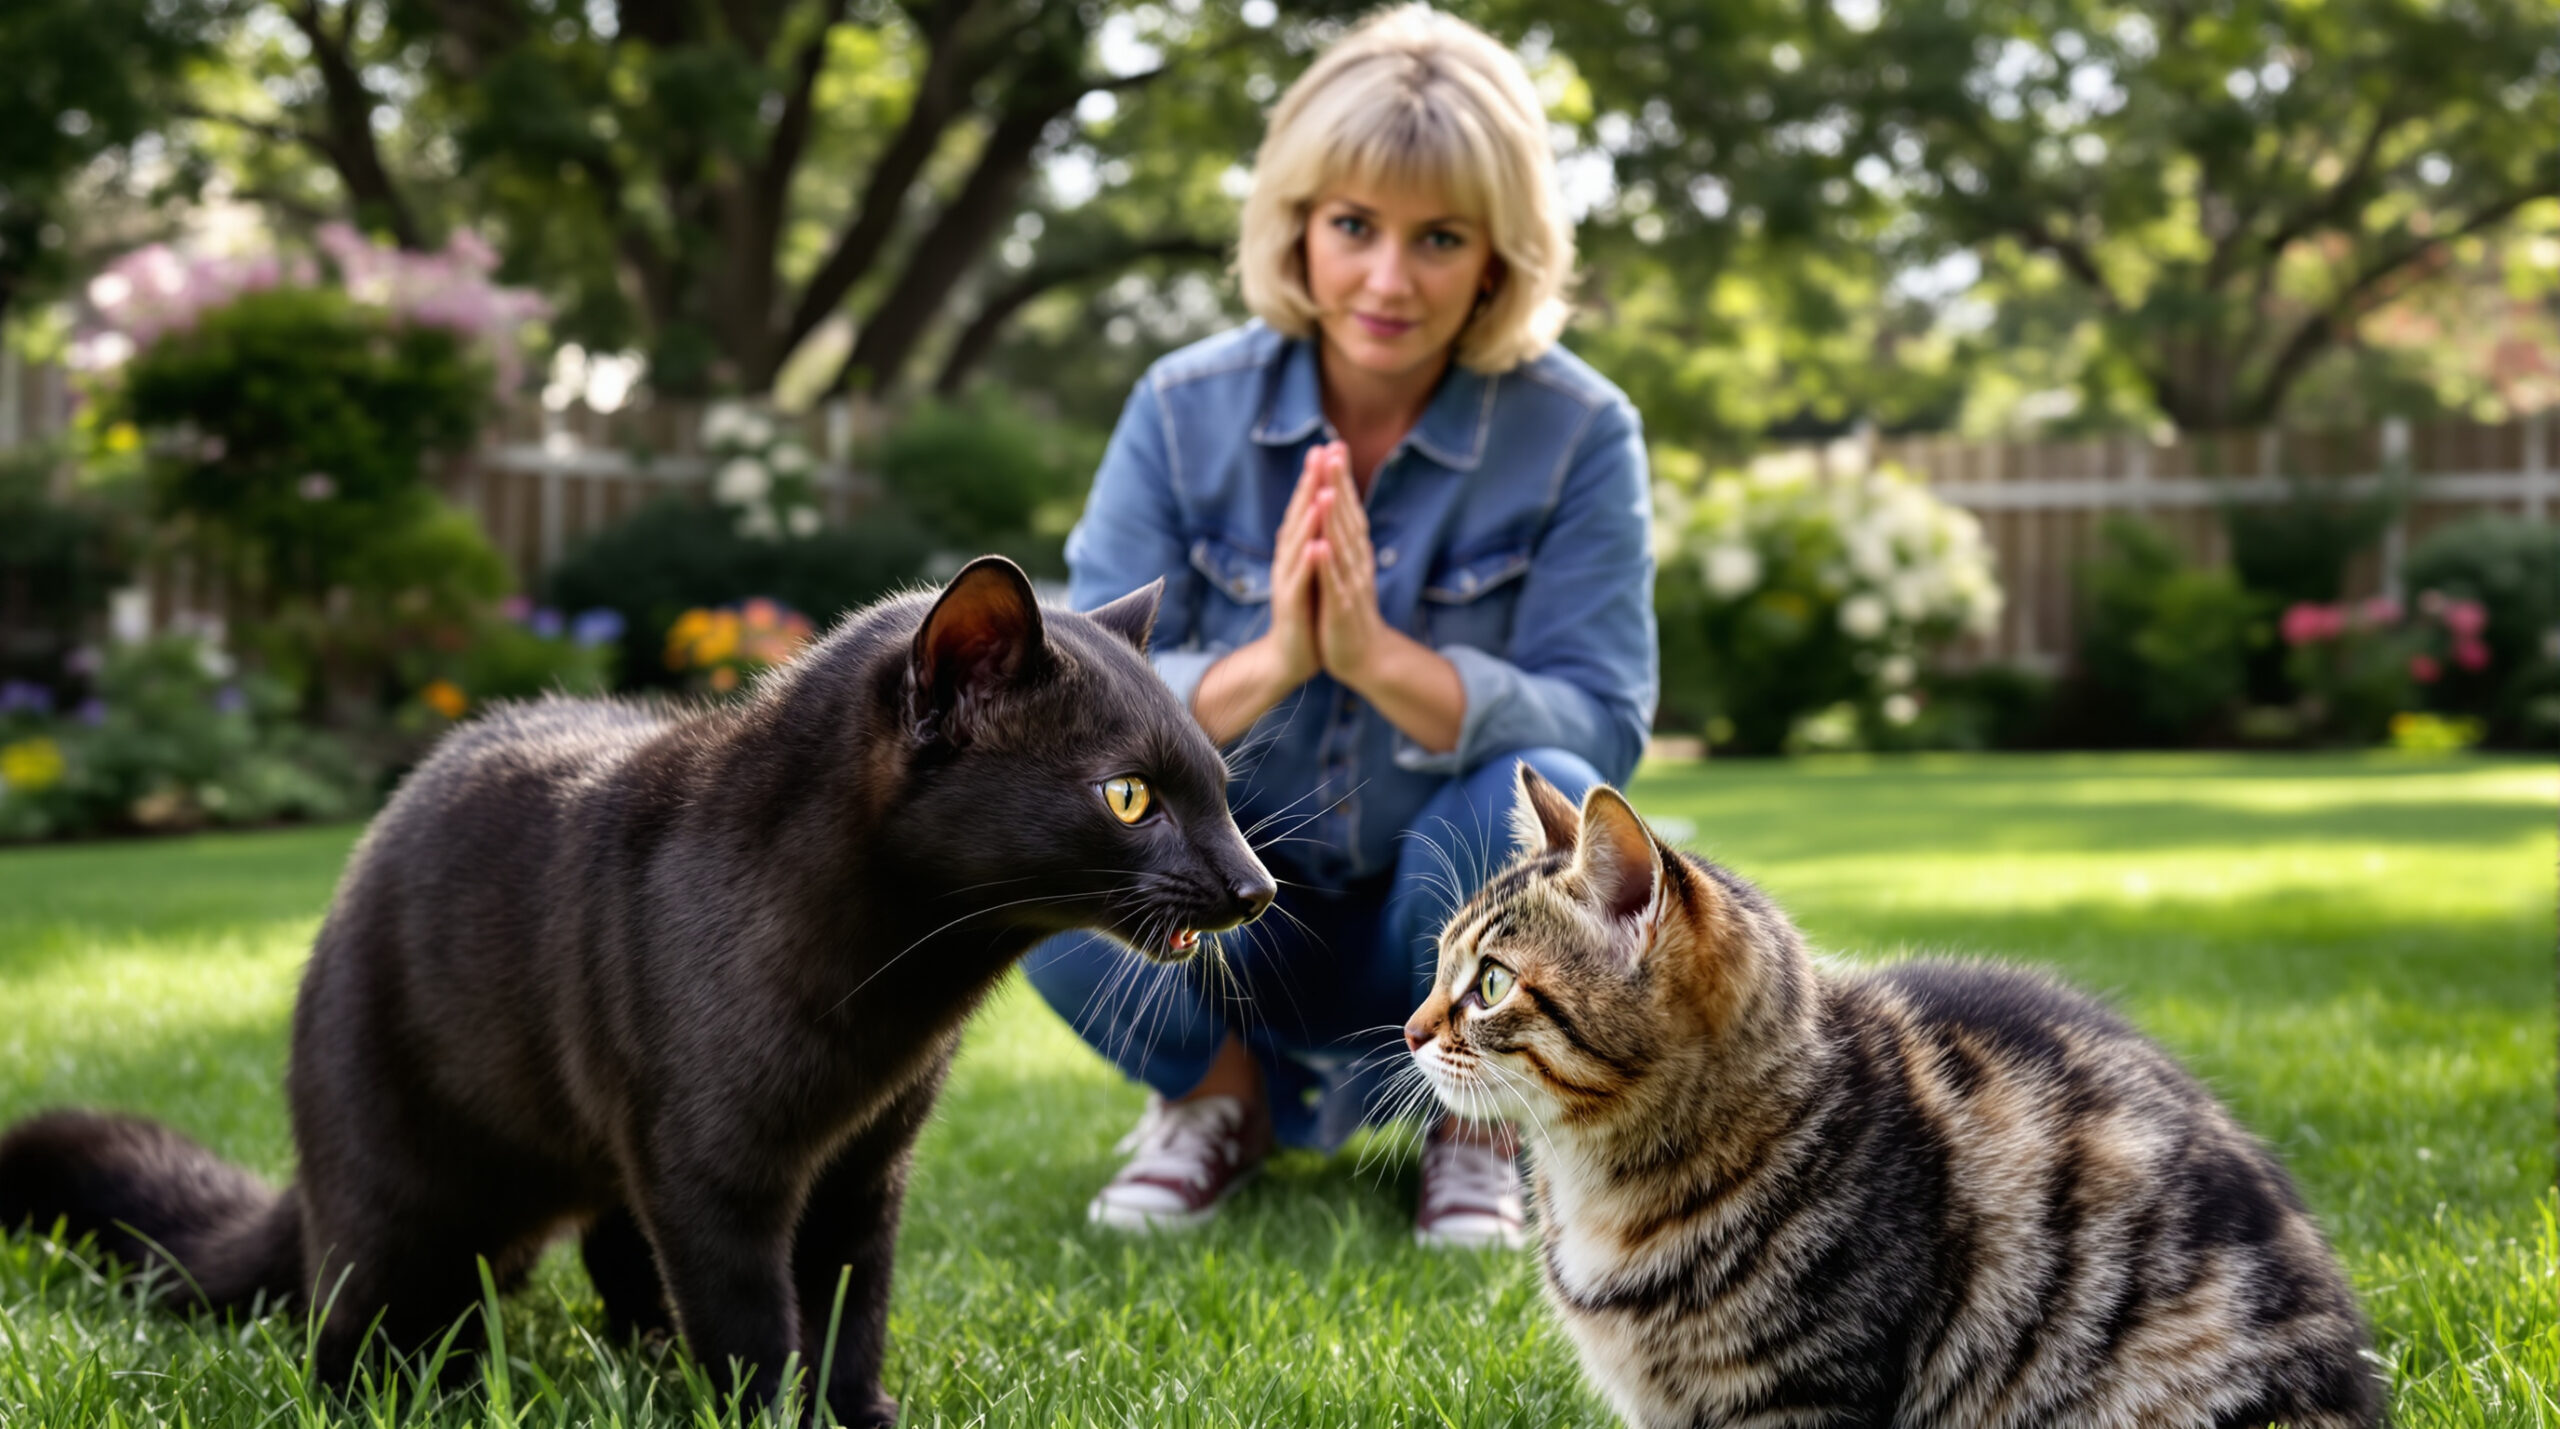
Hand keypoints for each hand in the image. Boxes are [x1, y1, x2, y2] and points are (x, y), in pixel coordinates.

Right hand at [1262, 442, 1333, 688]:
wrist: (1290, 655)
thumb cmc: (1306, 611)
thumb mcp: (1313, 570)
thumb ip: (1314, 539)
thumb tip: (1322, 505)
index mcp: (1296, 550)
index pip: (1307, 506)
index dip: (1316, 476)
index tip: (1330, 445)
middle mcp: (1288, 560)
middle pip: (1298, 516)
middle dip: (1309, 484)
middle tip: (1319, 452)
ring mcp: (1287, 582)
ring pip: (1298, 544)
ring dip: (1308, 518)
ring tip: (1320, 491)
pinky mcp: (1291, 606)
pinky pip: (1300, 582)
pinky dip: (1307, 564)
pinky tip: (1315, 546)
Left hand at [1306, 443, 1391, 688]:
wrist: (1364, 657)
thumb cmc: (1349, 611)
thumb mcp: (1346, 569)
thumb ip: (1344, 539)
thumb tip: (1340, 506)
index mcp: (1355, 552)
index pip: (1348, 508)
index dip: (1341, 478)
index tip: (1334, 445)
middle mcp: (1357, 562)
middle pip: (1347, 518)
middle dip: (1339, 485)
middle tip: (1334, 451)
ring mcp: (1351, 584)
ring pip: (1342, 546)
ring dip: (1335, 518)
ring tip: (1327, 489)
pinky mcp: (1341, 608)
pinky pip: (1334, 583)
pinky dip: (1327, 565)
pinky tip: (1319, 546)